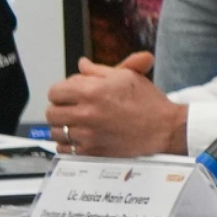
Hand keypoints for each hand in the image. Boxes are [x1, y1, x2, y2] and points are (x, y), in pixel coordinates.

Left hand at [44, 53, 186, 156]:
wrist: (165, 128)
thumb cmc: (149, 102)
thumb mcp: (127, 77)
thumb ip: (99, 70)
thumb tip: (82, 64)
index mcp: (92, 91)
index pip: (55, 92)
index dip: (62, 91)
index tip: (70, 94)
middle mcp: (86, 113)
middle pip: (51, 112)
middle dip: (60, 108)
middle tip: (73, 109)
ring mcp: (88, 135)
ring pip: (56, 132)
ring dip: (64, 127)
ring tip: (78, 124)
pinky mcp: (92, 151)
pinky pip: (64, 149)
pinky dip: (68, 144)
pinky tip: (80, 138)